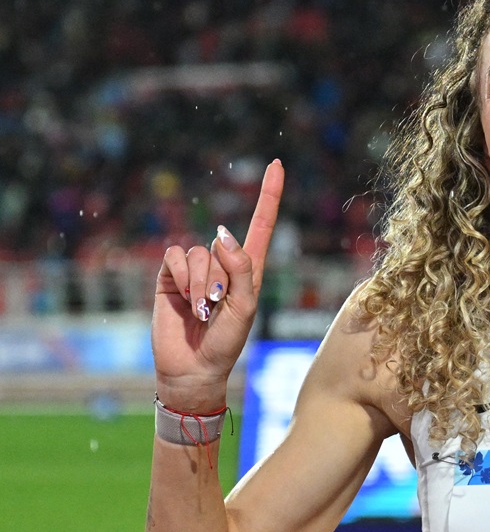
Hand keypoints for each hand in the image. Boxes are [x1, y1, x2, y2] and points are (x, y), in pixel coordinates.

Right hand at [152, 160, 283, 411]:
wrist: (193, 367)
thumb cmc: (226, 342)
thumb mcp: (245, 308)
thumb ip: (241, 269)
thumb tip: (221, 233)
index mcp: (248, 268)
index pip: (260, 224)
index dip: (269, 195)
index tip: (277, 164)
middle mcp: (222, 263)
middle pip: (223, 245)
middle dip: (221, 279)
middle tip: (218, 309)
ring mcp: (195, 269)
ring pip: (199, 253)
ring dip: (201, 286)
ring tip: (202, 312)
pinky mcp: (170, 276)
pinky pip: (175, 258)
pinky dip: (182, 279)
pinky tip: (184, 302)